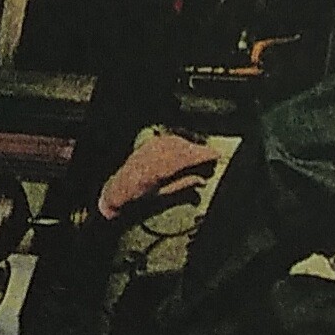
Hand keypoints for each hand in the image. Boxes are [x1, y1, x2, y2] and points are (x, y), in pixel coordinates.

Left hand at [99, 131, 217, 219]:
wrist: (118, 189)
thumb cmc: (139, 196)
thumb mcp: (162, 195)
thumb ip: (183, 185)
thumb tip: (202, 180)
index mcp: (157, 170)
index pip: (186, 158)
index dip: (203, 155)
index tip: (216, 155)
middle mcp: (153, 155)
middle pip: (183, 147)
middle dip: (200, 150)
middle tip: (212, 156)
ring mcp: (149, 147)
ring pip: (178, 141)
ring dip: (190, 146)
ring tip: (199, 155)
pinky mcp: (148, 143)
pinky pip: (169, 139)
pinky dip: (180, 142)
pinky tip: (185, 148)